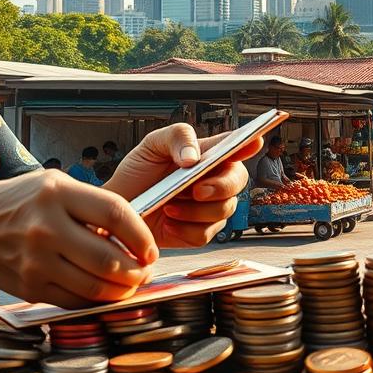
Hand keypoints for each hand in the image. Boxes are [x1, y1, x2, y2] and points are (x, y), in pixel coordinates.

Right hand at [0, 169, 155, 308]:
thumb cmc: (18, 203)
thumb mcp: (53, 185)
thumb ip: (90, 203)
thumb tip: (134, 231)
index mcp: (57, 192)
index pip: (115, 214)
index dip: (142, 235)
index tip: (150, 248)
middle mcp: (46, 226)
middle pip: (109, 258)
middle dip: (137, 271)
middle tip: (145, 271)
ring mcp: (36, 260)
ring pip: (95, 286)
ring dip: (122, 290)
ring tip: (130, 284)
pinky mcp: (30, 286)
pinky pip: (75, 300)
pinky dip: (96, 300)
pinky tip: (104, 292)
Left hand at [104, 124, 263, 247]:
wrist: (118, 207)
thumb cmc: (137, 174)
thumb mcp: (152, 145)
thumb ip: (177, 137)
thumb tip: (194, 157)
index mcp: (207, 155)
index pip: (235, 146)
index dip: (249, 143)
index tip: (253, 141)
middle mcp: (213, 180)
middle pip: (238, 181)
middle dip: (221, 187)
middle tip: (196, 190)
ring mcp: (209, 208)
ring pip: (224, 211)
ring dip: (194, 210)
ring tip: (169, 206)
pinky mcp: (199, 232)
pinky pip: (205, 235)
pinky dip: (184, 229)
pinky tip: (168, 222)